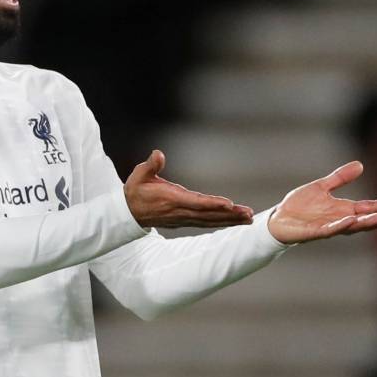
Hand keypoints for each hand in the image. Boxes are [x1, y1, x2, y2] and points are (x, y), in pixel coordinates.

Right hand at [123, 150, 252, 227]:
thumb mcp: (139, 175)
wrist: (128, 213)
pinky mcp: (186, 220)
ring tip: (248, 219)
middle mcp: (181, 211)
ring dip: (230, 220)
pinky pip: (207, 222)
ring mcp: (184, 218)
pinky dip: (222, 222)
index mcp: (172, 199)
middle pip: (209, 214)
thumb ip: (150, 165)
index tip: (229, 204)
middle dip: (229, 215)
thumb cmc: (135, 191)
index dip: (213, 204)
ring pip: (211, 220)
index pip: (196, 202)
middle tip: (248, 214)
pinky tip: (234, 221)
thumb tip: (158, 154)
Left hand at [267, 161, 376, 243]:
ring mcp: (328, 227)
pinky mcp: (315, 232)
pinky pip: (330, 229)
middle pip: (364, 220)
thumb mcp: (322, 187)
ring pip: (352, 226)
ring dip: (366, 223)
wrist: (278, 218)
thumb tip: (360, 165)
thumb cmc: (299, 205)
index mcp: (342, 209)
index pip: (367, 207)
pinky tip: (351, 220)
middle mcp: (339, 219)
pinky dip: (341, 225)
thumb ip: (340, 178)